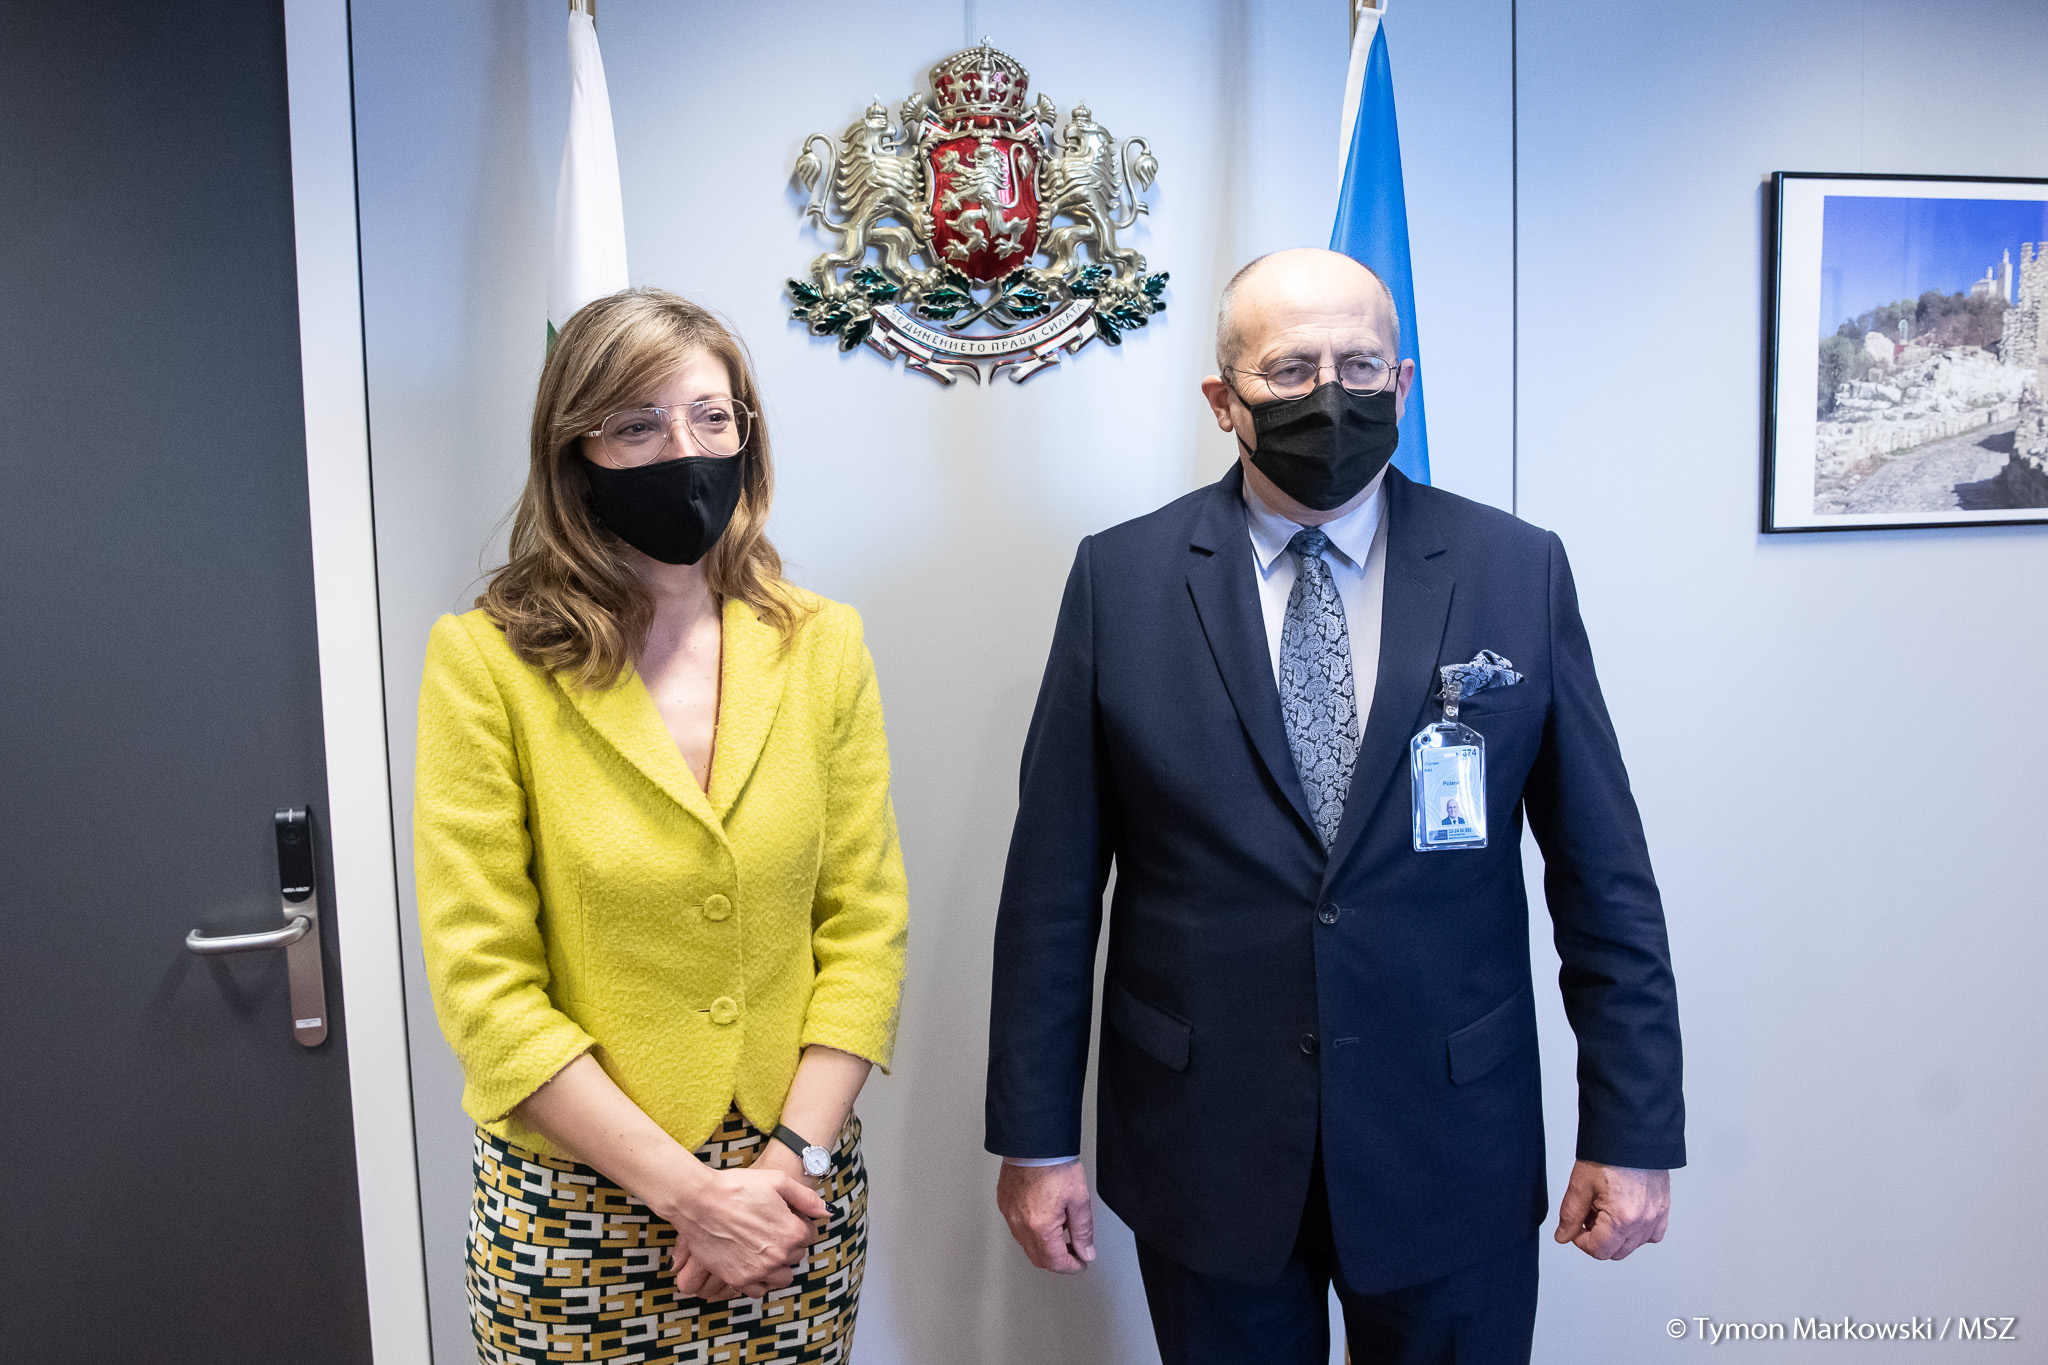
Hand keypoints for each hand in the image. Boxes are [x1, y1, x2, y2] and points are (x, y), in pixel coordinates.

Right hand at [661, 1160, 826, 1299]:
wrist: (699, 1201)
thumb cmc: (737, 1187)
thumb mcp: (777, 1181)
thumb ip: (806, 1198)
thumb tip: (827, 1212)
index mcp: (792, 1232)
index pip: (810, 1235)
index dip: (800, 1223)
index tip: (787, 1217)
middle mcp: (779, 1256)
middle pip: (797, 1256)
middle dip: (790, 1243)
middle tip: (772, 1230)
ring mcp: (758, 1271)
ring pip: (782, 1278)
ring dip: (778, 1266)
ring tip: (764, 1250)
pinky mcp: (737, 1279)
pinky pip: (758, 1290)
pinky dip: (759, 1280)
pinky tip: (752, 1265)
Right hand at [996, 1159, 1095, 1272]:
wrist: (1034, 1142)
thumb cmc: (1055, 1165)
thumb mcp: (1079, 1200)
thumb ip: (1083, 1231)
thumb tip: (1085, 1252)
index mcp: (1040, 1227)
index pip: (1056, 1262)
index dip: (1072, 1266)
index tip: (1081, 1262)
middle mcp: (1020, 1225)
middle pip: (1039, 1259)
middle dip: (1058, 1260)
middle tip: (1074, 1251)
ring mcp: (1009, 1215)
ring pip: (1026, 1246)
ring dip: (1044, 1247)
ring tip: (1061, 1232)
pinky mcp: (1004, 1204)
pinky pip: (1017, 1229)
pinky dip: (1032, 1232)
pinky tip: (1045, 1220)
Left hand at [1553, 1160, 1669, 1259]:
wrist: (1632, 1131)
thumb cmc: (1609, 1153)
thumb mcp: (1580, 1185)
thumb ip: (1570, 1215)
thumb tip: (1563, 1236)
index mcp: (1623, 1218)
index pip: (1599, 1250)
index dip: (1580, 1241)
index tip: (1574, 1227)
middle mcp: (1644, 1221)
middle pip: (1616, 1252)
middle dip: (1598, 1238)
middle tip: (1588, 1214)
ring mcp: (1657, 1215)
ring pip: (1633, 1244)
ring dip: (1616, 1235)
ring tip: (1605, 1208)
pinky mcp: (1664, 1207)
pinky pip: (1653, 1233)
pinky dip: (1637, 1230)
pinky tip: (1624, 1212)